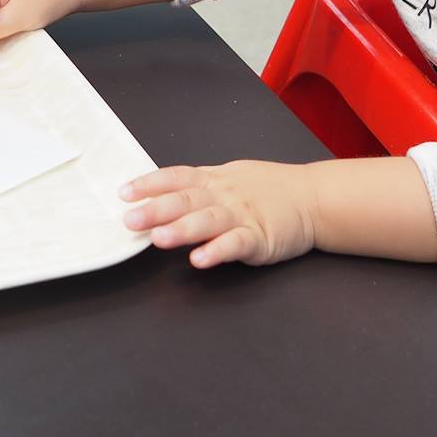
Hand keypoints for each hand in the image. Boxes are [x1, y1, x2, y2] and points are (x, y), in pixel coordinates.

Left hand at [120, 161, 319, 268]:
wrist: (312, 198)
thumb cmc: (265, 190)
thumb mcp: (228, 178)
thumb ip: (196, 186)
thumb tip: (154, 195)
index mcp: (213, 180)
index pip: (176, 177)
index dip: (149, 184)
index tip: (124, 193)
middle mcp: (223, 196)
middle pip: (187, 199)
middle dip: (156, 209)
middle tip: (130, 220)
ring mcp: (242, 216)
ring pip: (208, 220)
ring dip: (183, 229)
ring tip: (159, 238)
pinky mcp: (260, 238)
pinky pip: (236, 244)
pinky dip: (218, 251)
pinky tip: (201, 260)